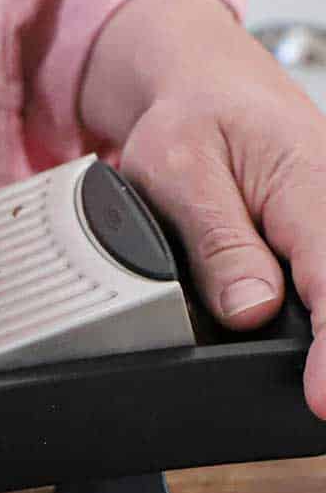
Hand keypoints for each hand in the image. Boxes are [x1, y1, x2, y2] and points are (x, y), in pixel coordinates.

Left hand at [81, 0, 325, 415]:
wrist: (205, 87)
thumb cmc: (190, 121)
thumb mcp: (180, 171)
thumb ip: (217, 241)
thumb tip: (250, 309)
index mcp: (307, 183)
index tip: (324, 396)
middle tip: (322, 405)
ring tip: (319, 390)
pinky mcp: (320, 241)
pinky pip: (325, 282)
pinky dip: (322, 317)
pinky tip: (315, 363)